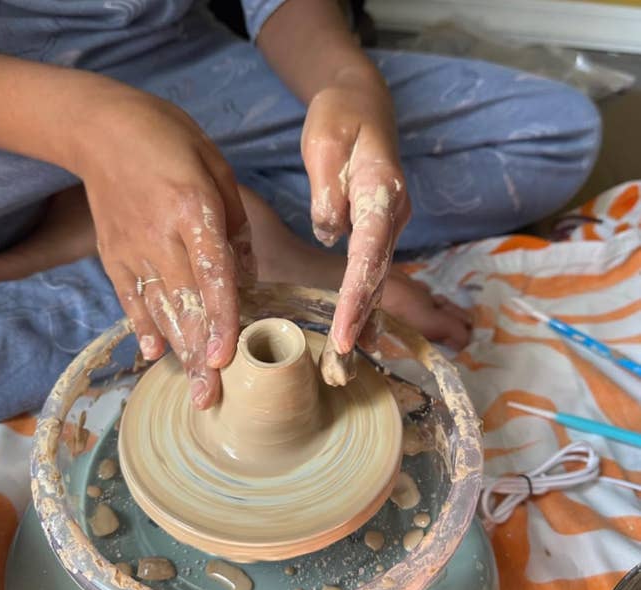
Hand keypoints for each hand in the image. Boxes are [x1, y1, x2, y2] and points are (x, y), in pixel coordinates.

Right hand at [76, 88, 254, 407]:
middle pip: (186, 307)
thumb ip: (236, 226)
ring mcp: (132, 250)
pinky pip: (130, 299)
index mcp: (192, 211)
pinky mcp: (113, 255)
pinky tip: (154, 354)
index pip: (212, 277)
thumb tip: (247, 277)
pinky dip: (144, 327)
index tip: (225, 359)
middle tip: (210, 398)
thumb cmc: (170, 141)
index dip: (221, 321)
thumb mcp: (217, 168)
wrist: (101, 128)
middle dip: (200, 356)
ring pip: (159, 310)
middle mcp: (160, 238)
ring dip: (178, 352)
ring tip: (194, 388)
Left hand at [301, 70, 409, 354]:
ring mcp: (389, 223)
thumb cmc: (340, 117)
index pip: (369, 253)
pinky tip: (355, 330)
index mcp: (381, 193)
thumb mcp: (324, 142)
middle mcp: (393, 214)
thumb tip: (331, 232)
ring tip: (344, 358)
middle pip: (378, 274)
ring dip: (363, 317)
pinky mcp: (378, 229)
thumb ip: (328, 190)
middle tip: (340, 360)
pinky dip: (363, 300)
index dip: (356, 296)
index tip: (344, 332)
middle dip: (359, 318)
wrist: (362, 103)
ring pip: (378, 277)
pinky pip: (372, 270)